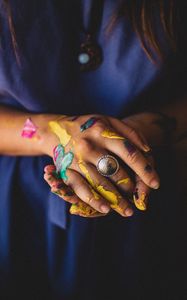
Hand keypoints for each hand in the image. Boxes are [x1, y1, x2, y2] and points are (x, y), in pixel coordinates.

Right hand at [43, 114, 159, 216]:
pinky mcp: (65, 170)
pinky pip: (80, 188)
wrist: (56, 129)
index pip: (129, 152)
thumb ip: (130, 133)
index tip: (155, 183)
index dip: (144, 169)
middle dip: (130, 187)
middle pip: (115, 171)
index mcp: (102, 131)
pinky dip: (93, 200)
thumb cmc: (90, 127)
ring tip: (127, 210)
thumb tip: (147, 150)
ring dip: (115, 199)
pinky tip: (105, 209)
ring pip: (99, 183)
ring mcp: (76, 159)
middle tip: (137, 197)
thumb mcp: (109, 121)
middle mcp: (89, 145)